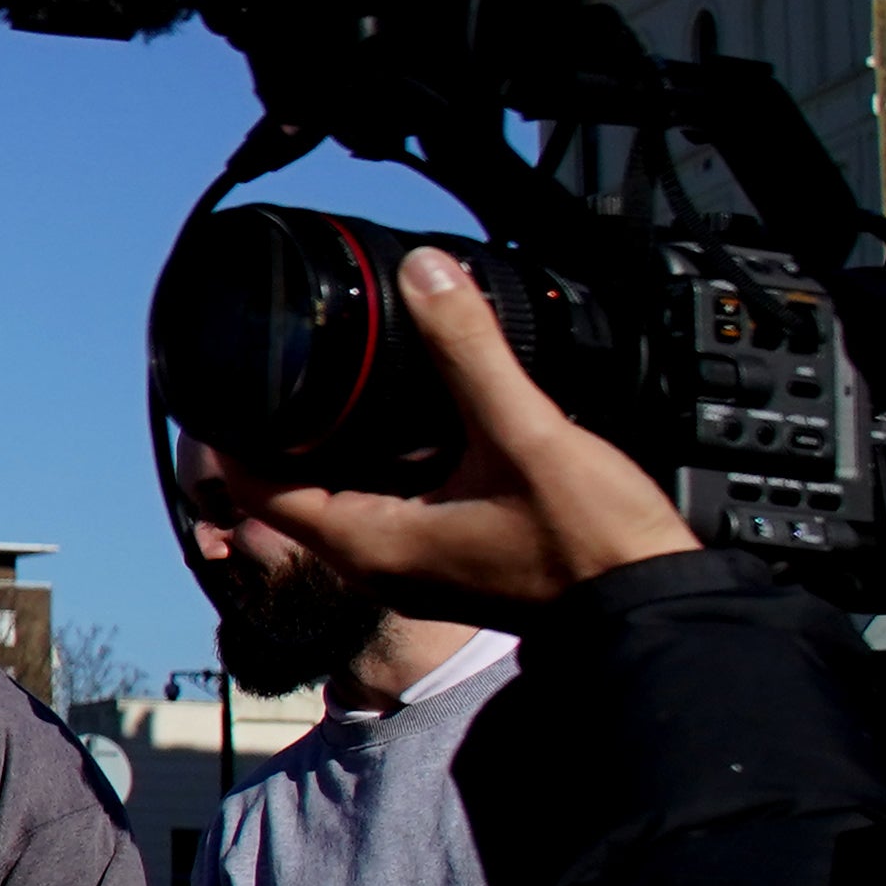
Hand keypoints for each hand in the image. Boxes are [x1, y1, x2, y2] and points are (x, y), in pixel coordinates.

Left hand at [220, 246, 698, 608]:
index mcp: (372, 544)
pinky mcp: (455, 558)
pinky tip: (417, 422)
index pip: (261, 490)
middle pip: (296, 493)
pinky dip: (388, 464)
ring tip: (338, 382)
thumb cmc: (593, 546)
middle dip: (286, 433)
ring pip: (347, 498)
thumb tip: (427, 277)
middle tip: (284, 367)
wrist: (656, 608)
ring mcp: (417, 567)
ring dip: (338, 446)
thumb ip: (471, 352)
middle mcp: (381, 564)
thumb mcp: (525, 433)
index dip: (235, 437)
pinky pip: (394, 505)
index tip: (229, 384)